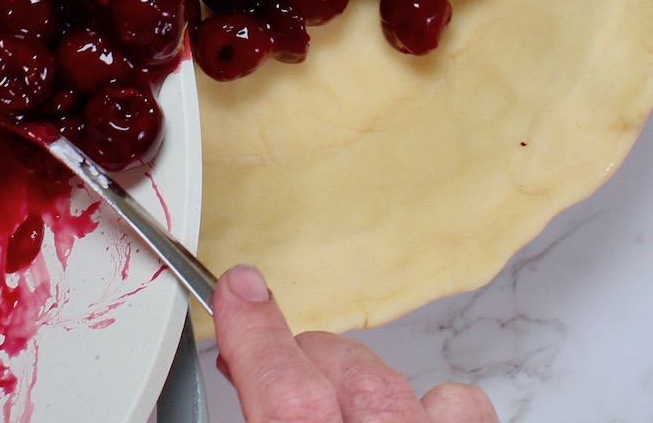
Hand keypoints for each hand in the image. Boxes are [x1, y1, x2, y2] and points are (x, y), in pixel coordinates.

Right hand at [212, 265, 498, 421]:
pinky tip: (414, 416)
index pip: (285, 392)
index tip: (238, 289)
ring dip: (362, 381)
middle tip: (273, 367)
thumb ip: (254, 409)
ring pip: (398, 383)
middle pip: (344, 374)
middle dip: (303, 358)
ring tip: (338, 402)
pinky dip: (436, 405)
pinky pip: (464, 408)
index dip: (256, 332)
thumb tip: (236, 369)